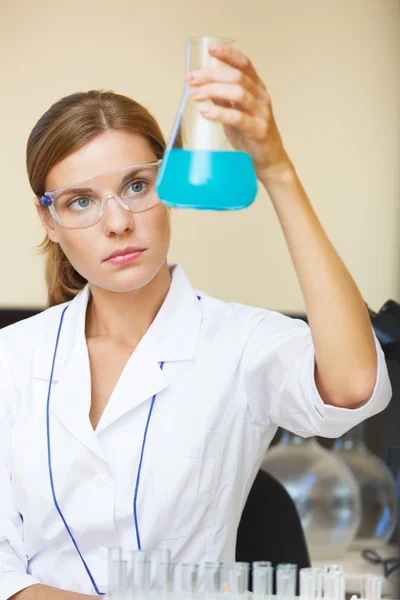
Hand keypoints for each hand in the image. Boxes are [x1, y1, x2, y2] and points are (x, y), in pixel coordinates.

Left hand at [188, 44, 292, 181]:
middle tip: (191, 79)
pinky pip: (238, 117)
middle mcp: (261, 97)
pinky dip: (219, 113)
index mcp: (257, 88)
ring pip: (238, 93)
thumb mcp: (234, 113)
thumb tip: (203, 86)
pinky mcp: (258, 130)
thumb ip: (223, 99)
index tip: (210, 49)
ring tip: (195, 95)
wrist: (269, 160)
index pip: (244, 64)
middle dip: (211, 75)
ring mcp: (261, 113)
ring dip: (212, 91)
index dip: (228, 54)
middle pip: (236, 77)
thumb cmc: (250, 136)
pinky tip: (205, 112)